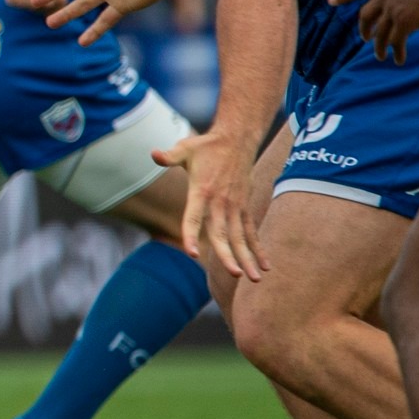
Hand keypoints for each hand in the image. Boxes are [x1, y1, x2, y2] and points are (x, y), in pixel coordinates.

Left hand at [153, 128, 268, 281]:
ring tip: (255, 279)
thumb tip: (154, 154)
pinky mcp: (244, 206)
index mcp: (202, 192)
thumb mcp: (185, 149)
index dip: (190, 235)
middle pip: (222, 233)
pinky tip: (265, 266)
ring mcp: (235, 206)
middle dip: (228, 255)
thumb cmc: (206, 146)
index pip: (193, 217)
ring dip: (248, 258)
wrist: (237, 139)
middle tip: (235, 275)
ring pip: (241, 237)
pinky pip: (251, 231)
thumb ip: (170, 156)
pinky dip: (258, 248)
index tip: (191, 253)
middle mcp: (220, 202)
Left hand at [326, 0, 418, 64]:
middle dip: (364, 27)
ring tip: (380, 56)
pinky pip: (397, 41)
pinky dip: (398, 52)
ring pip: (380, 33)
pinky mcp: (404, 22)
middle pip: (366, 14)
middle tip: (365, 37)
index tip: (330, 0)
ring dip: (380, 46)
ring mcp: (392, 9)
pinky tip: (399, 60)